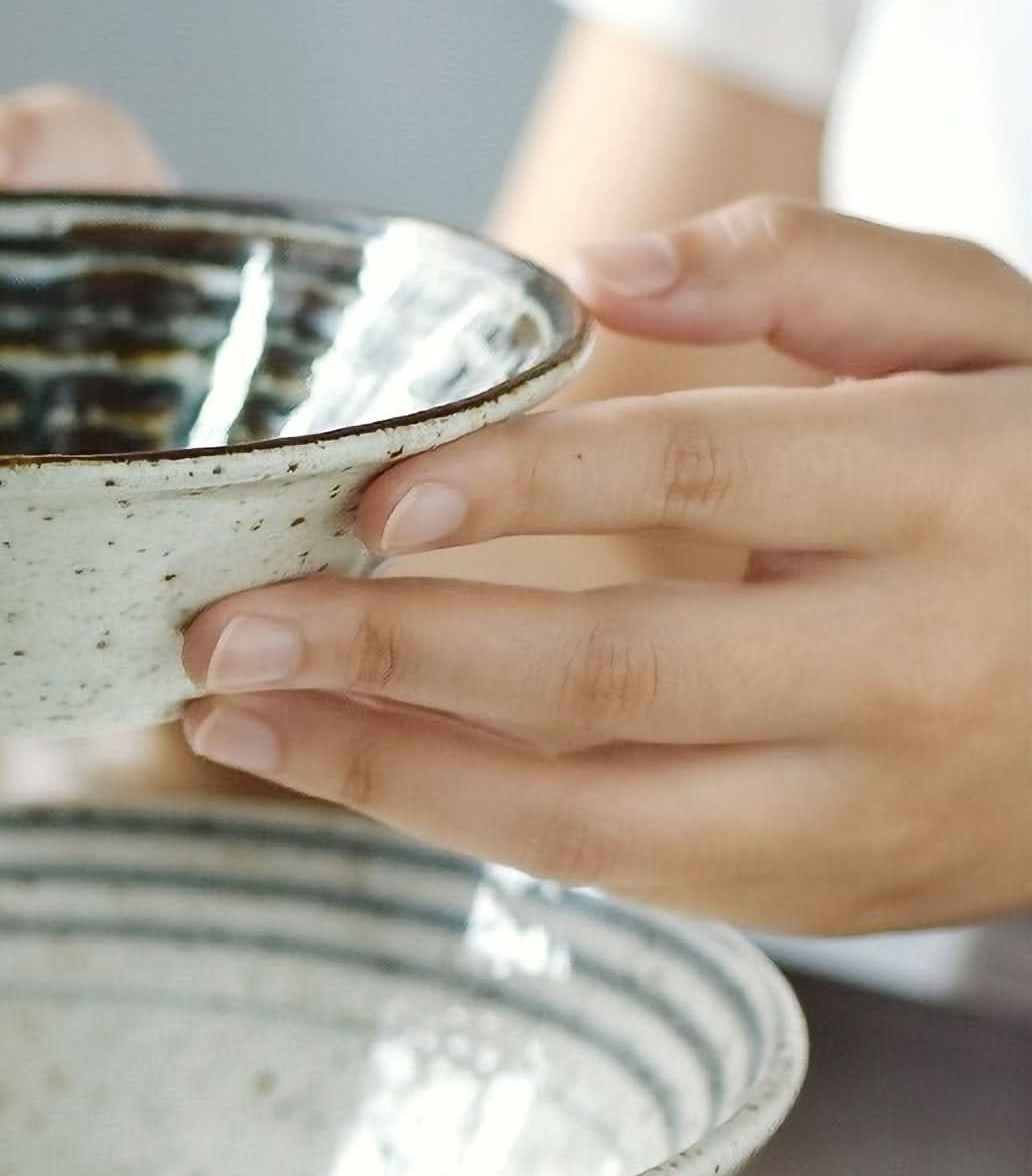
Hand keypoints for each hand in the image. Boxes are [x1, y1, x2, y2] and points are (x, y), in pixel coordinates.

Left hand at [181, 198, 1031, 933]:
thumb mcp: (996, 334)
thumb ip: (815, 275)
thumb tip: (598, 278)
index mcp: (955, 491)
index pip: (701, 479)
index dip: (523, 484)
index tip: (366, 496)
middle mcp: (909, 670)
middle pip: (606, 675)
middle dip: (392, 655)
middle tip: (221, 631)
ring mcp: (862, 814)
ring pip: (583, 815)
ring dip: (385, 771)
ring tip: (237, 721)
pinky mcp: (819, 899)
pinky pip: (606, 867)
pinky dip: (460, 818)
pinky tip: (351, 763)